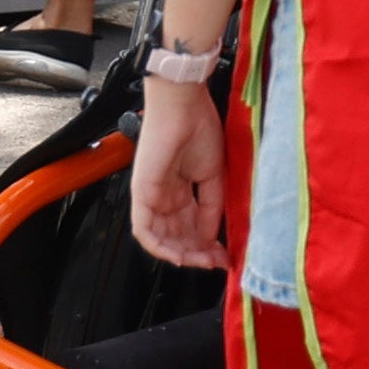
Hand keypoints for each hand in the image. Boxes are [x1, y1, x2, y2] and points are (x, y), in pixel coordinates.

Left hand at [129, 69, 229, 269]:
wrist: (183, 106)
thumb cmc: (199, 128)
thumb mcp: (214, 174)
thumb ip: (213, 206)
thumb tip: (214, 235)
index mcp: (181, 189)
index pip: (191, 226)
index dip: (208, 244)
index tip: (226, 255)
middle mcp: (164, 197)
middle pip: (178, 237)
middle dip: (198, 253)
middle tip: (217, 262)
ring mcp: (151, 197)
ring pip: (161, 239)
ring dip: (183, 254)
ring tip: (204, 261)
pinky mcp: (141, 195)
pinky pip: (145, 231)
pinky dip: (161, 248)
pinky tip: (180, 256)